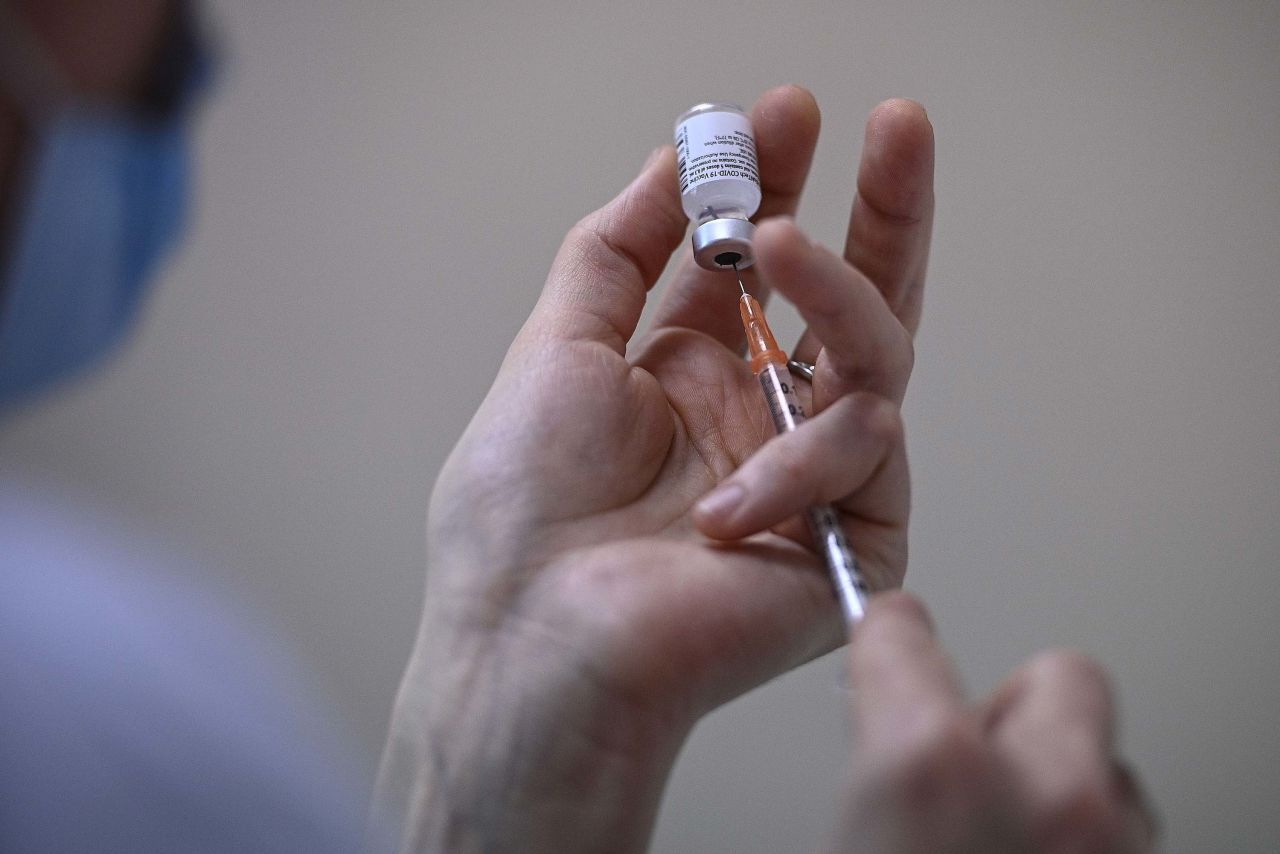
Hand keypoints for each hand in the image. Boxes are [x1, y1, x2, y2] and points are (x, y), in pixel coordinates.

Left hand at [373, 87, 933, 851]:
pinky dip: (798, 463)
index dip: (782, 188)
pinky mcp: (851, 541)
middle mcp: (757, 418)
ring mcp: (808, 476)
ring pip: (878, 359)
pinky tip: (727, 507)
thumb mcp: (558, 349)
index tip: (786, 113)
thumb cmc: (523, 518)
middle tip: (901, 126)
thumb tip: (672, 160)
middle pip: (851, 299)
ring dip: (833, 290)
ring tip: (778, 240)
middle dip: (881, 210)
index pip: (764, 272)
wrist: (535, 645)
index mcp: (690, 377)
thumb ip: (617, 249)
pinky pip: (867, 459)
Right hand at [835, 593, 1157, 852]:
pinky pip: (1127, 834)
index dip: (888, 640)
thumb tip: (882, 750)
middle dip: (1012, 707)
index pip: (904, 641)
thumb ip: (876, 767)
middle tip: (965, 756)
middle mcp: (1046, 800)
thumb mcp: (838, 833)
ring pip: (1109, 767)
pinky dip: (1087, 840)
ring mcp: (1112, 849)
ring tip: (1004, 830)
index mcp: (934, 772)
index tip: (889, 638)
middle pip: (1059, 677)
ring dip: (1059, 785)